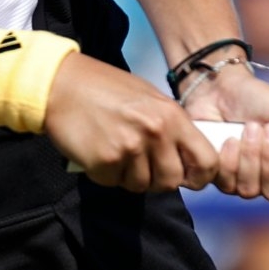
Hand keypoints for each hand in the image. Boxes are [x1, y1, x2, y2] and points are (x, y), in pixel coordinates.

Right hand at [44, 53, 217, 192]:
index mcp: (172, 115)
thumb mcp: (149, 99)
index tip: (186, 176)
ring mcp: (131, 148)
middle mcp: (156, 132)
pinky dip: (107, 174)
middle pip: (172, 181)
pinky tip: (98, 151)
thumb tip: (184, 159)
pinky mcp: (106, 161)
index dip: (200, 176)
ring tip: (115, 150)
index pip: (207, 162)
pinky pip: (115, 183)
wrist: (61, 84)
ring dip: (129, 175)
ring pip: (142, 186)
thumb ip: (170, 128)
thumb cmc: (105, 89)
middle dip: (157, 178)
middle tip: (140, 163)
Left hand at [181, 63, 268, 205]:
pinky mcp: (220, 178)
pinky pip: (227, 183)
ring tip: (249, 127)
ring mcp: (244, 181)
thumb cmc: (262, 99)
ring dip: (250, 155)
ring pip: (250, 189)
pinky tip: (230, 138)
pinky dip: (230, 158)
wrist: (222, 88)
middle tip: (268, 128)